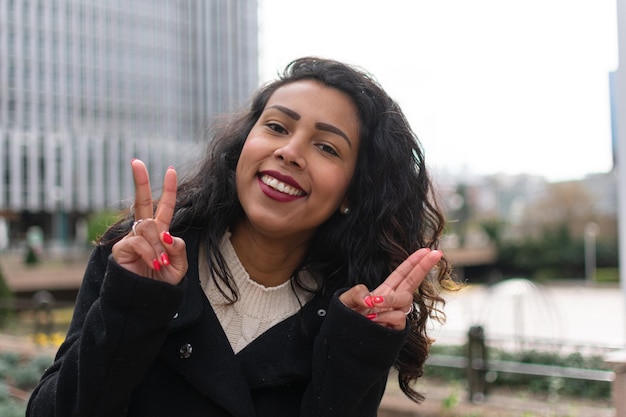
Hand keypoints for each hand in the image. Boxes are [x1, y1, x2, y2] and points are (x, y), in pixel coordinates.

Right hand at [111, 159, 187, 284]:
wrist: (145, 302)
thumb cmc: (160, 285)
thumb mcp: (178, 267)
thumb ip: (178, 249)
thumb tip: (168, 233)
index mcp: (160, 232)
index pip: (165, 207)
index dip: (169, 190)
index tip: (170, 170)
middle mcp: (144, 232)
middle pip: (141, 202)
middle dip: (140, 181)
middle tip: (136, 161)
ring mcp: (131, 238)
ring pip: (150, 228)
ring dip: (159, 247)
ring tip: (161, 264)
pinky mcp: (121, 248)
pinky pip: (140, 242)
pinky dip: (150, 253)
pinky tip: (153, 264)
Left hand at [339, 248, 441, 329]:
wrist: (344, 342)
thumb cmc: (345, 320)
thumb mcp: (344, 301)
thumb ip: (356, 293)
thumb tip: (370, 298)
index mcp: (383, 291)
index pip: (402, 274)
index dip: (413, 262)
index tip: (426, 250)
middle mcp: (392, 302)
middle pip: (413, 282)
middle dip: (424, 266)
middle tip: (436, 253)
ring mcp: (395, 315)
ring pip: (405, 300)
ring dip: (390, 300)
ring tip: (371, 306)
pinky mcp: (396, 330)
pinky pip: (398, 318)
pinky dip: (385, 316)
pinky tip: (373, 321)